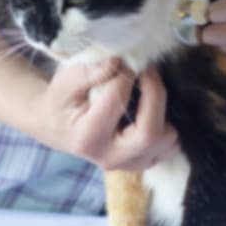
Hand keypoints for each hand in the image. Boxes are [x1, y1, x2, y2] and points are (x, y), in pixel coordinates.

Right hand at [24, 59, 178, 170]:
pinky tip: (149, 108)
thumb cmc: (60, 102)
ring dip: (163, 111)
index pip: (116, 103)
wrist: (55, 125)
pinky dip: (167, 124)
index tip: (123, 61)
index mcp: (88, 138)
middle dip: (155, 95)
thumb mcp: (64, 82)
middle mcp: (110, 157)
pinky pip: (170, 147)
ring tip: (147, 91)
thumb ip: (89, 72)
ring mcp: (129, 164)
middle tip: (148, 71)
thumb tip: (118, 62)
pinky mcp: (142, 163)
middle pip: (150, 133)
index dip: (124, 76)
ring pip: (166, 141)